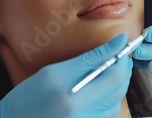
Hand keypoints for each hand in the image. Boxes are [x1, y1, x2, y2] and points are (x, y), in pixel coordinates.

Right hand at [0, 34, 132, 117]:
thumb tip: (118, 42)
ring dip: (116, 83)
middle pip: (119, 89)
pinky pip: (109, 113)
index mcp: (74, 99)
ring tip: (104, 71)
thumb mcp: (54, 72)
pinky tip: (97, 90)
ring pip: (117, 101)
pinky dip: (109, 98)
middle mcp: (85, 116)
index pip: (114, 76)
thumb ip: (89, 58)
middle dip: (122, 69)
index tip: (121, 43)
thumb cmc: (29, 96)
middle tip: (115, 55)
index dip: (122, 57)